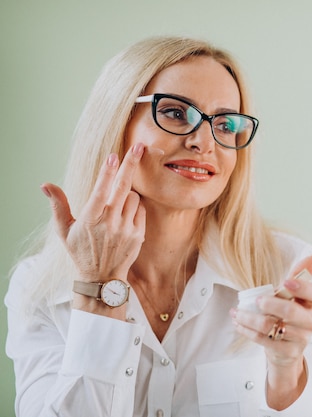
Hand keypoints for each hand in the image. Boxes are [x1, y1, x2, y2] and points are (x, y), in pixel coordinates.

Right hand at [41, 143, 146, 283]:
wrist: (102, 277)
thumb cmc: (81, 251)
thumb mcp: (65, 230)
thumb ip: (58, 205)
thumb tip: (45, 184)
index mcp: (90, 219)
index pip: (101, 191)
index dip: (107, 172)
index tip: (113, 155)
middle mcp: (110, 223)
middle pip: (123, 187)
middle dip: (131, 164)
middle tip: (139, 146)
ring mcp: (126, 229)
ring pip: (133, 197)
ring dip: (127, 194)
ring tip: (116, 205)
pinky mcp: (139, 234)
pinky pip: (141, 210)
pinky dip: (134, 207)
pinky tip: (125, 214)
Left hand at [231, 255, 311, 408]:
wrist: (286, 349)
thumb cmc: (288, 315)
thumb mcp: (293, 296)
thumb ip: (300, 275)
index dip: (304, 288)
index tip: (286, 282)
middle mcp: (310, 321)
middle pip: (291, 311)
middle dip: (271, 304)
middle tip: (257, 300)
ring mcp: (301, 338)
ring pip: (272, 326)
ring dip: (250, 318)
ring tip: (237, 313)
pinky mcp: (288, 351)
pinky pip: (264, 340)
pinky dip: (247, 330)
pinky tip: (239, 324)